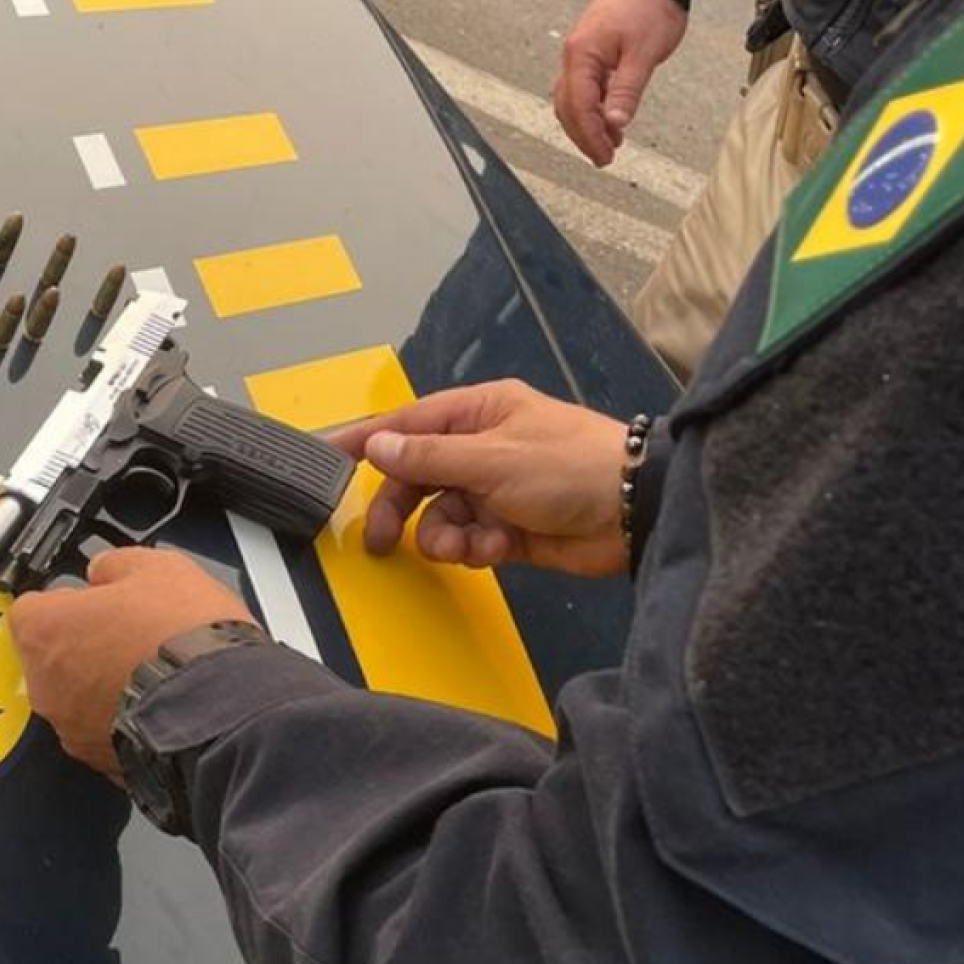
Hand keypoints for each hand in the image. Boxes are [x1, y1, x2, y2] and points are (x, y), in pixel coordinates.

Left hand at [8, 547, 253, 777]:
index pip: (31, 608)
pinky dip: (122, 718)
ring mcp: (71, 729)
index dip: (65, 601)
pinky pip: (102, 732)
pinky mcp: (102, 762)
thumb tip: (104, 570)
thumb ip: (115, 565)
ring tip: (149, 668)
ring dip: (101, 684)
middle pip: (49, 657)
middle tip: (125, 631)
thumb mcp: (158, 568)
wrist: (225, 708)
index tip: (91, 599)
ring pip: (75, 698)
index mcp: (46, 630)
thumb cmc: (186, 638)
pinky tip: (158, 702)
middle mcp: (46, 686)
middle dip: (81, 644)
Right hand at [331, 380, 631, 577]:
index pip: (408, 423)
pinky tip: (496, 550)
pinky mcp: (511, 528)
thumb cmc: (568, 467)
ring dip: (446, 536)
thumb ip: (428, 457)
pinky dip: (476, 549)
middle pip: (418, 477)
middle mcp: (482, 447)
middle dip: (401, 508)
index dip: (367, 440)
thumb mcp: (491, 458)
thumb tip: (377, 446)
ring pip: (441, 515)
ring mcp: (496, 489)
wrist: (636, 513)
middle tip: (379, 541)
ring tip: (468, 546)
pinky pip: (470, 539)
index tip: (327, 456)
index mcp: (478, 413)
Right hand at [552, 0, 688, 167]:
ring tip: (608, 141)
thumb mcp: (644, 53)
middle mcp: (573, 54)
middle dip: (583, 135)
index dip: (591, 135)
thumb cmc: (651, 6)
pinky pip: (582, 86)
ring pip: (572, 98)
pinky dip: (592, 106)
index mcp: (581, 54)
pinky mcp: (590, 50)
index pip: (579, 106)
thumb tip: (615, 122)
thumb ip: (627, 90)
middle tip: (604, 156)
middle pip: (567, 106)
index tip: (606, 154)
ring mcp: (579, 52)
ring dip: (586, 123)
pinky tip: (609, 116)